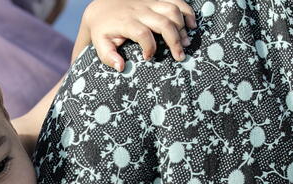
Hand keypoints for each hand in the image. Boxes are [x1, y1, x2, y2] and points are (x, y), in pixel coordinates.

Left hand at [82, 0, 196, 69]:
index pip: (142, 33)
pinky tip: (192, 24)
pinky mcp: (156, 0)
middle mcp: (139, 10)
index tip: (148, 58)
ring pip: (172, 10)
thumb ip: (108, 56)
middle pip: (163, 22)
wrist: (102, 8)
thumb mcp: (100, 44)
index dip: (149, 47)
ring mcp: (149, 3)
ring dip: (182, 26)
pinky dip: (187, 11)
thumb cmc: (104, 30)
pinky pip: (175, 1)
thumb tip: (121, 67)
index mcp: (126, 22)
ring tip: (186, 43)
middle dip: (174, 40)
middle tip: (179, 56)